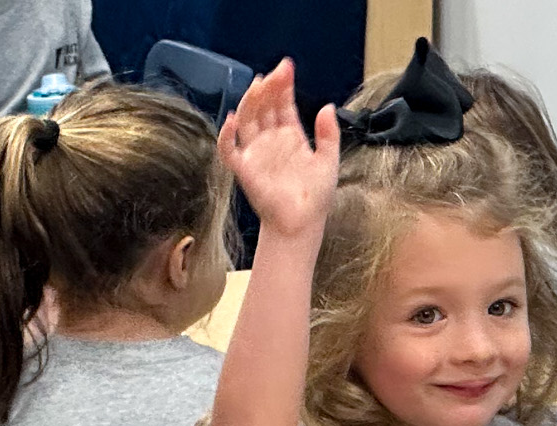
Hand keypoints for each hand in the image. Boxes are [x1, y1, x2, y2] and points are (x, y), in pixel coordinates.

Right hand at [218, 58, 339, 241]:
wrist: (303, 225)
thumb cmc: (315, 198)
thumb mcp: (329, 161)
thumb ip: (329, 134)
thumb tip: (327, 106)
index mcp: (290, 136)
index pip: (282, 104)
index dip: (283, 86)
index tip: (287, 68)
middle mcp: (270, 141)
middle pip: (264, 107)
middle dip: (268, 88)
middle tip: (276, 73)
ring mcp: (256, 154)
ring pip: (247, 120)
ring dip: (250, 102)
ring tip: (259, 86)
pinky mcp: (244, 170)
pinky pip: (229, 149)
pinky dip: (227, 135)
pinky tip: (232, 119)